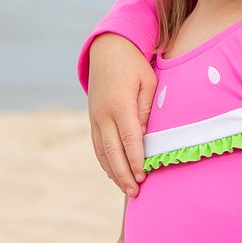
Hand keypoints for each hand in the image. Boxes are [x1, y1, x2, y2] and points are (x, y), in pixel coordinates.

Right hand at [88, 35, 156, 197]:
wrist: (106, 50)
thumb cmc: (134, 65)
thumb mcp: (148, 82)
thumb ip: (147, 110)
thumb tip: (147, 137)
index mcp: (119, 104)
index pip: (129, 139)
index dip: (135, 160)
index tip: (144, 177)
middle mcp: (103, 114)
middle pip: (113, 151)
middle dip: (124, 174)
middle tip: (136, 193)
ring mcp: (95, 118)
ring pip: (102, 152)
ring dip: (114, 172)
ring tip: (127, 189)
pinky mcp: (92, 119)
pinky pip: (97, 145)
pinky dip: (105, 162)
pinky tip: (114, 174)